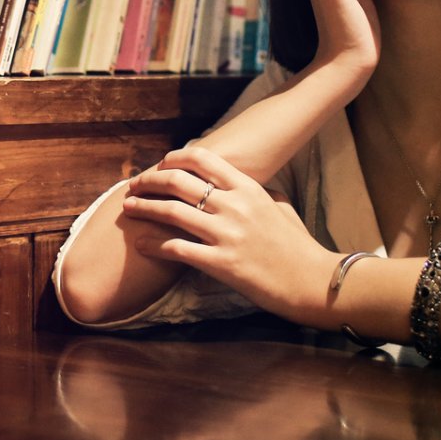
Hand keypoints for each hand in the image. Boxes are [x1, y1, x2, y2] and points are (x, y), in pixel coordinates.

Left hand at [120, 146, 335, 321]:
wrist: (312, 281)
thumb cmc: (298, 246)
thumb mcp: (280, 206)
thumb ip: (259, 192)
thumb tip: (246, 185)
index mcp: (248, 188)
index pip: (202, 159)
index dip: (173, 158)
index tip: (159, 165)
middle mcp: (235, 206)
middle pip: (179, 182)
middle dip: (150, 180)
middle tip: (134, 185)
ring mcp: (227, 234)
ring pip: (172, 212)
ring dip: (144, 208)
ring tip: (128, 209)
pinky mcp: (221, 264)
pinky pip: (177, 249)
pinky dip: (153, 244)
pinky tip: (140, 243)